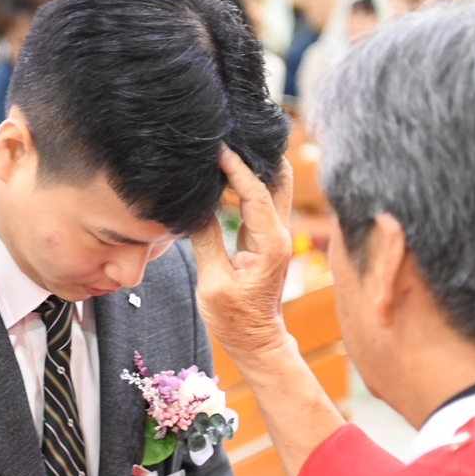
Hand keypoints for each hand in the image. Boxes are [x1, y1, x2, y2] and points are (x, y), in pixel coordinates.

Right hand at [190, 146, 293, 357]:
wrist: (255, 341)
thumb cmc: (234, 319)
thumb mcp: (213, 282)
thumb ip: (205, 240)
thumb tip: (194, 205)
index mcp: (272, 243)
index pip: (256, 193)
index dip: (236, 167)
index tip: (216, 148)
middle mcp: (280, 234)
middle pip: (279, 179)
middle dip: (259, 154)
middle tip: (233, 134)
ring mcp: (275, 235)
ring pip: (272, 186)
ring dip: (252, 166)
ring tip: (224, 148)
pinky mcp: (264, 238)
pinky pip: (258, 200)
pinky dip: (244, 182)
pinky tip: (222, 173)